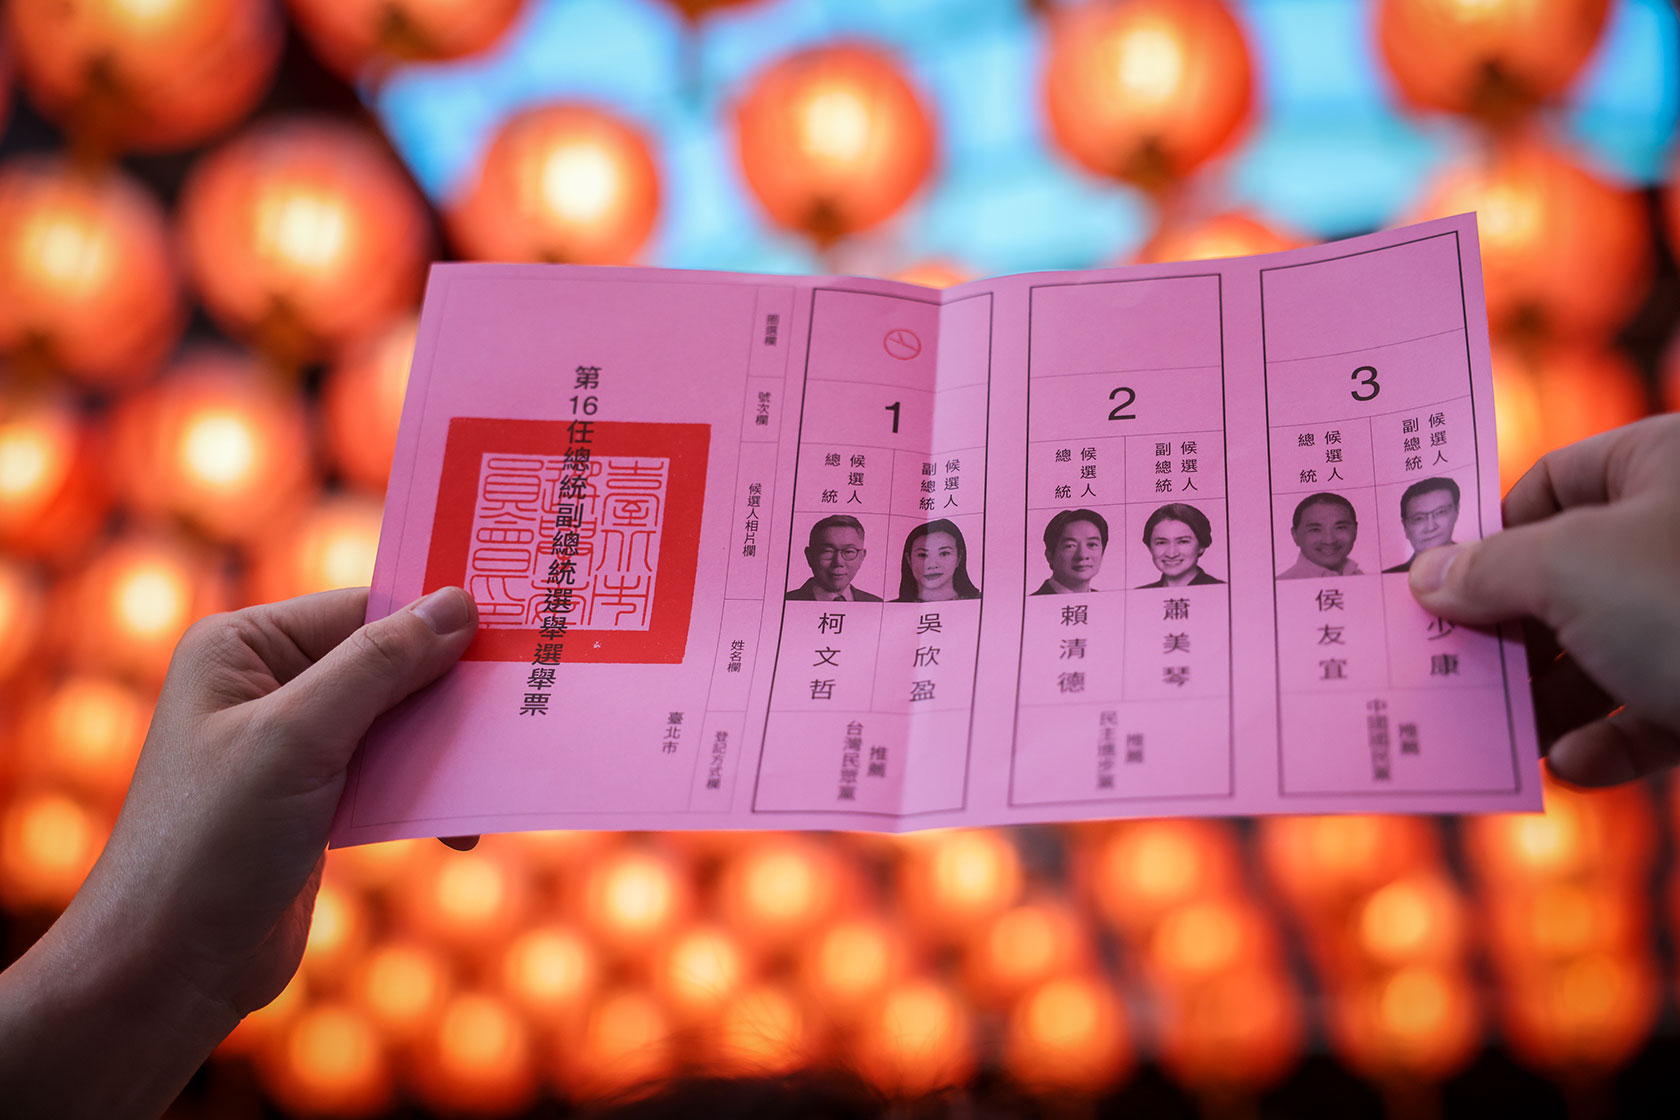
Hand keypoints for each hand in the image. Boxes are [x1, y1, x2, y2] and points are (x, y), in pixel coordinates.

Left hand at [0, 585, 476, 1117]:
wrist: (166, 971)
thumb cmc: (209, 844)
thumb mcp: (298, 738)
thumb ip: (379, 665)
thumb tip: (458, 603)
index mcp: (243, 647)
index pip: (364, 609)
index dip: (437, 620)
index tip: (517, 629)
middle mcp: (265, 685)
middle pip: (389, 664)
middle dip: (450, 692)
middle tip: (526, 702)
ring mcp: (293, 746)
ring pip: (399, 723)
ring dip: (446, 750)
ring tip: (497, 774)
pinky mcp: (317, 802)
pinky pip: (393, 775)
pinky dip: (430, 792)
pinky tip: (461, 827)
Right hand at [1409, 414, 1679, 785]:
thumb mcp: (1569, 570)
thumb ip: (1487, 570)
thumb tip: (1428, 574)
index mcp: (1663, 467)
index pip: (1548, 485)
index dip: (1485, 537)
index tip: (1434, 589)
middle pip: (1570, 576)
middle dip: (1509, 632)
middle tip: (1452, 670)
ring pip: (1609, 649)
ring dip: (1550, 698)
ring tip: (1507, 734)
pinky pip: (1657, 709)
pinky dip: (1609, 740)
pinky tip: (1574, 766)